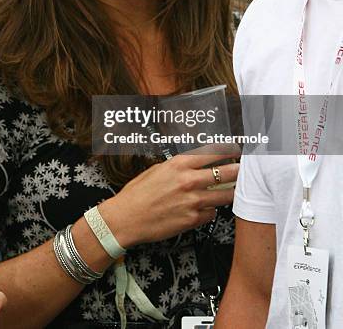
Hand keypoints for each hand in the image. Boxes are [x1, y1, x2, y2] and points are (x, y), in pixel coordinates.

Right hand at [101, 146, 239, 247]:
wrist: (126, 218)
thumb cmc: (137, 193)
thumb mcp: (157, 170)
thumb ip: (179, 167)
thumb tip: (195, 164)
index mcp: (179, 164)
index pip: (213, 152)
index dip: (228, 150)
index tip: (235, 150)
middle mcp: (189, 180)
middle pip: (227, 172)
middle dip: (238, 170)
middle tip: (243, 169)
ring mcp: (193, 201)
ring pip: (226, 195)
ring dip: (230, 192)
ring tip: (232, 190)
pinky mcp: (193, 220)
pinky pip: (212, 213)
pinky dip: (211, 211)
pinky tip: (205, 208)